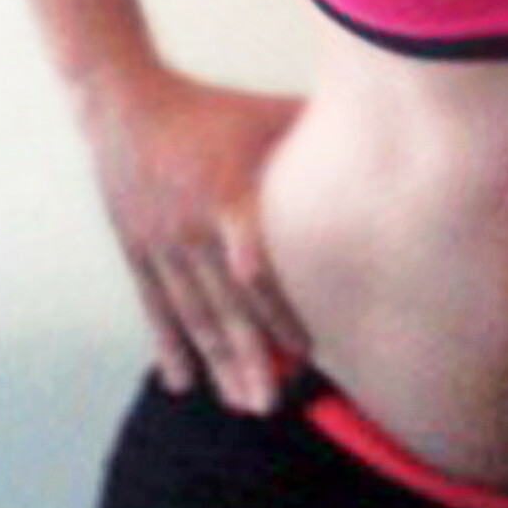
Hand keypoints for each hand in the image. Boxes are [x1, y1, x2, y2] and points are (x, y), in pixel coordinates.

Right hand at [80, 65, 311, 412]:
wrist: (123, 102)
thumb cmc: (211, 110)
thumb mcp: (268, 115)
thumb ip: (318, 134)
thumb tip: (385, 134)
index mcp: (227, 200)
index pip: (256, 272)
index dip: (278, 315)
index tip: (307, 353)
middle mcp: (190, 230)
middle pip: (223, 307)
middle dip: (249, 359)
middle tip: (272, 405)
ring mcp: (158, 245)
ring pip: (190, 316)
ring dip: (216, 364)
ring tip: (242, 405)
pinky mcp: (135, 251)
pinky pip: (154, 308)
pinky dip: (167, 347)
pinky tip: (180, 384)